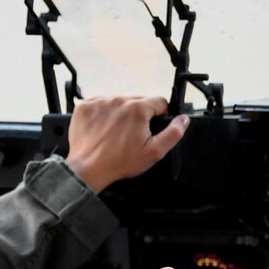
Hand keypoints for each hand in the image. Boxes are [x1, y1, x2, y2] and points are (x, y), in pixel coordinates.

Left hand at [65, 96, 189, 193]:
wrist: (88, 168)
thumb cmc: (119, 162)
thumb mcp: (154, 152)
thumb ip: (173, 133)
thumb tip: (183, 120)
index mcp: (137, 108)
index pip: (159, 102)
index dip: (161, 115)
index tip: (153, 127)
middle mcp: (118, 100)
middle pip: (138, 101)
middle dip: (140, 115)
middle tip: (134, 135)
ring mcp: (100, 101)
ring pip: (119, 102)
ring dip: (121, 113)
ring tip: (117, 134)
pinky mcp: (85, 106)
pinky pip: (100, 104)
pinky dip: (104, 114)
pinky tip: (104, 129)